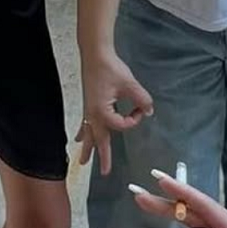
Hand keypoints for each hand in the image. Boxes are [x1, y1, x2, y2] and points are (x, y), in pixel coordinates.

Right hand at [78, 47, 153, 174]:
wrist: (95, 55)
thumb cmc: (110, 68)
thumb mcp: (130, 85)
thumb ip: (142, 99)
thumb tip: (149, 110)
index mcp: (102, 112)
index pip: (122, 125)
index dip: (135, 118)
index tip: (141, 108)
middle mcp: (93, 114)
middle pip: (98, 140)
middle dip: (102, 156)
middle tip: (105, 172)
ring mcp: (88, 110)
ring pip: (87, 134)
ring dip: (87, 148)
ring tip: (83, 162)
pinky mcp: (88, 104)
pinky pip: (84, 124)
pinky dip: (81, 132)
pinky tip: (76, 138)